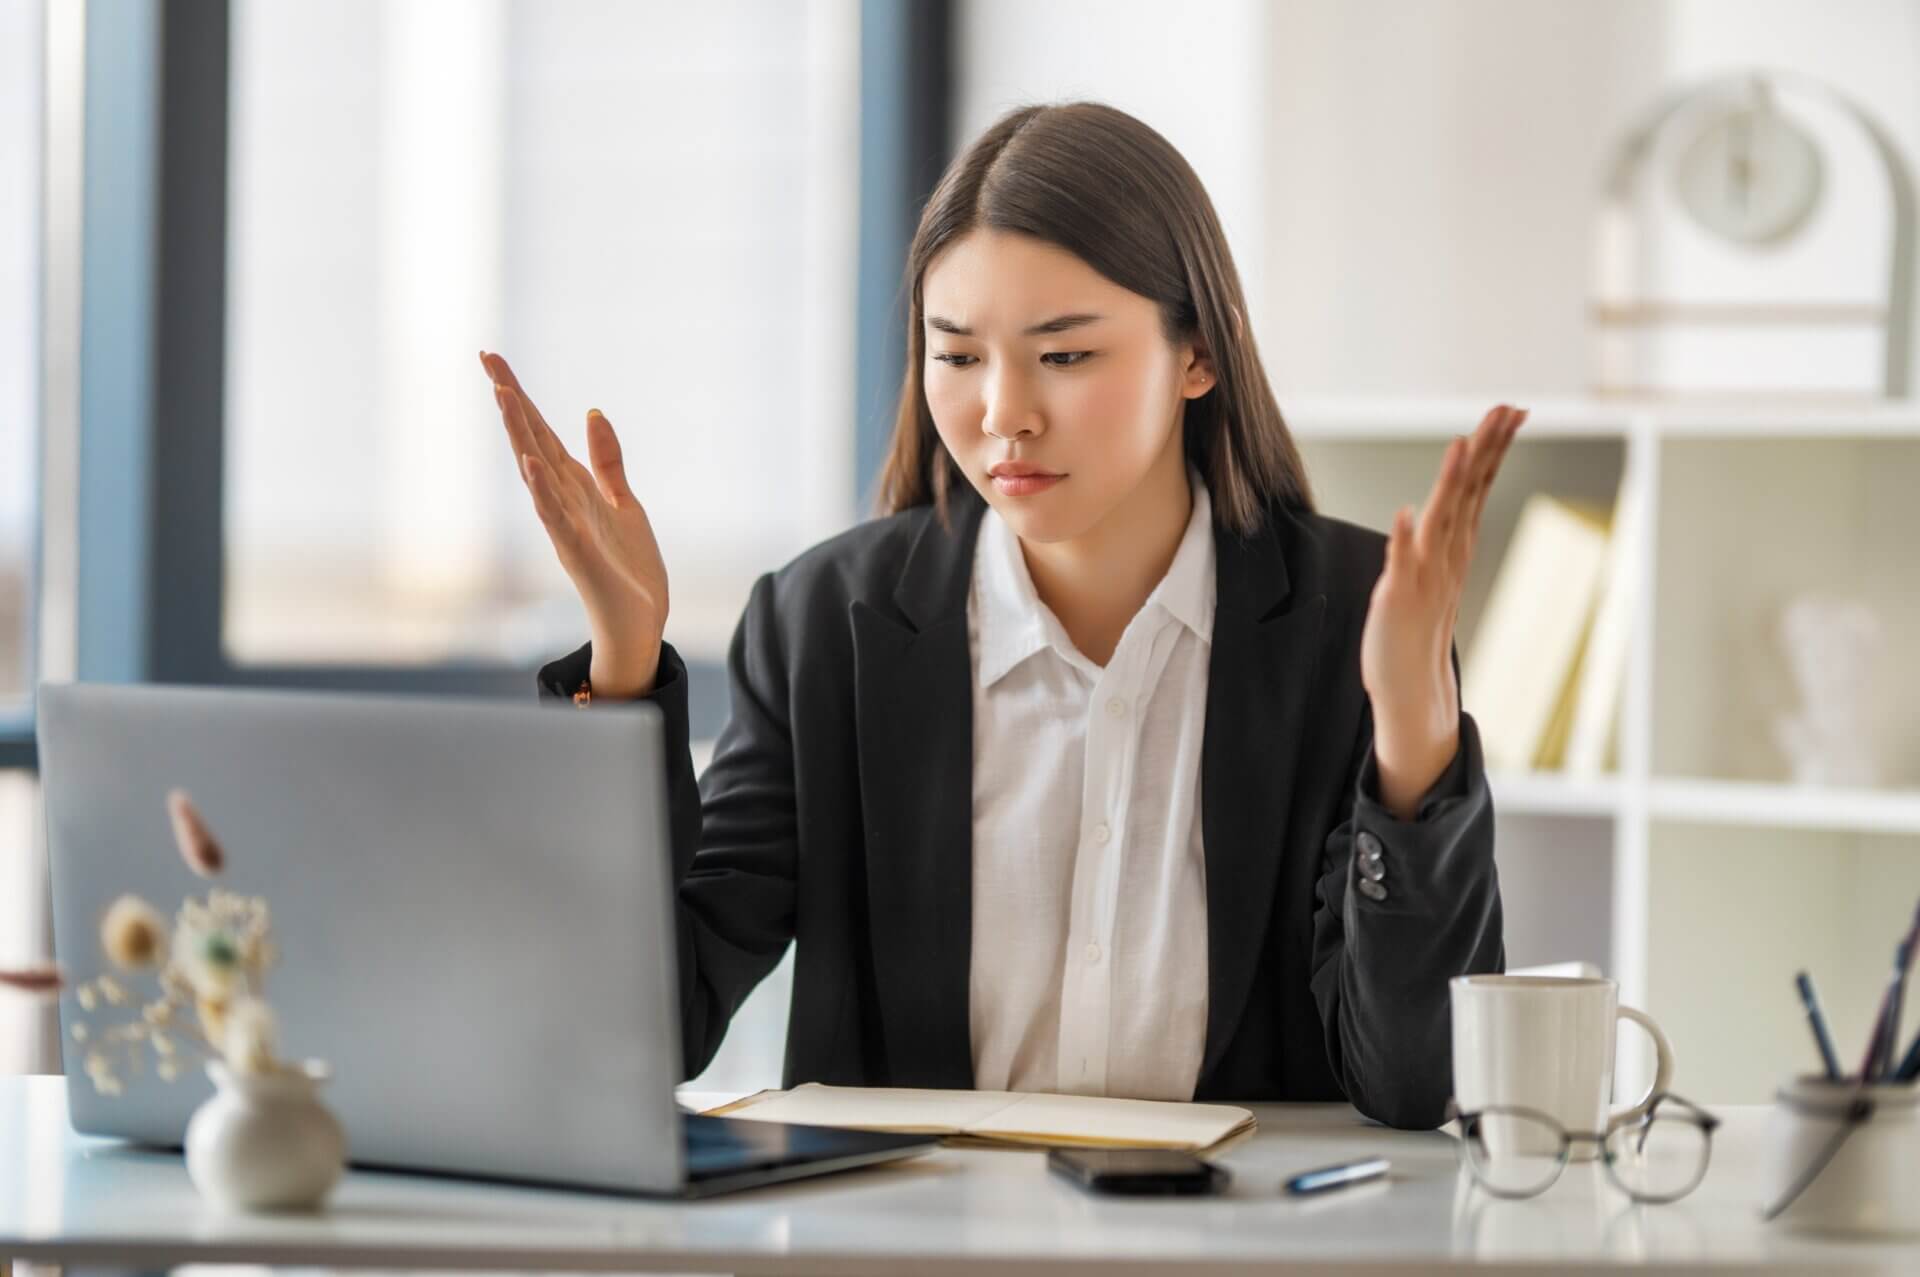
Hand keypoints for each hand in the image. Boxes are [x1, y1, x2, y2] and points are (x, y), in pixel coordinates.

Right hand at [480, 351, 668, 697]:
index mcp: (573, 487)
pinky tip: (530, 463)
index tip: (494, 358)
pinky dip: (542, 491)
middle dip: (512, 401)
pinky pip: (555, 517)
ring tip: (503, 394)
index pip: (541, 432)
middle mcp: (561, 501)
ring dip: (520, 434)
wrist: (639, 625)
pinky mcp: (578, 552)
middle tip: (487, 359)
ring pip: (536, 472)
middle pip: (531, 441)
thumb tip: (593, 412)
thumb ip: (607, 461)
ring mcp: (565, 526)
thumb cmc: (627, 569)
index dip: (520, 395)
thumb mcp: (624, 503)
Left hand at [1360, 404, 1525, 814]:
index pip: (1476, 486)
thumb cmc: (1414, 628)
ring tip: (1462, 442)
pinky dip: (1405, 539)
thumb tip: (1438, 503)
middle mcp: (1445, 556)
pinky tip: (1406, 512)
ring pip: (1442, 519)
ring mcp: (1423, 575)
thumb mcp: (1429, 572)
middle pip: (1469, 492)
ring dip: (1451, 481)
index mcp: (1454, 546)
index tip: (1511, 410)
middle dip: (1487, 448)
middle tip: (1508, 408)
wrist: (1410, 687)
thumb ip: (1437, 536)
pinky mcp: (1397, 596)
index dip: (1492, 447)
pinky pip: (1401, 564)